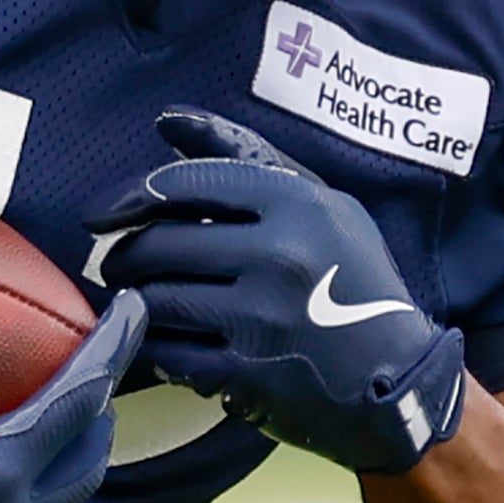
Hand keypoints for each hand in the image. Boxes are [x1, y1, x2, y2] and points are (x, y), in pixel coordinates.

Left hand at [84, 109, 469, 475]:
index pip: (184, 184)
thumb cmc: (353, 282)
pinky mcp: (246, 375)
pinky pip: (167, 353)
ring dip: (135, 301)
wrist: (397, 380)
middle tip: (120, 263)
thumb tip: (168, 122)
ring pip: (155, 300)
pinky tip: (167, 341)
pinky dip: (155, 346)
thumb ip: (245, 159)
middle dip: (124, 255)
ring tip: (141, 300)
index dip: (131, 195)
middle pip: (159, 244)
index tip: (105, 213)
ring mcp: (261, 319)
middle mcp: (279, 255)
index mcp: (297, 203)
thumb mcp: (320, 205)